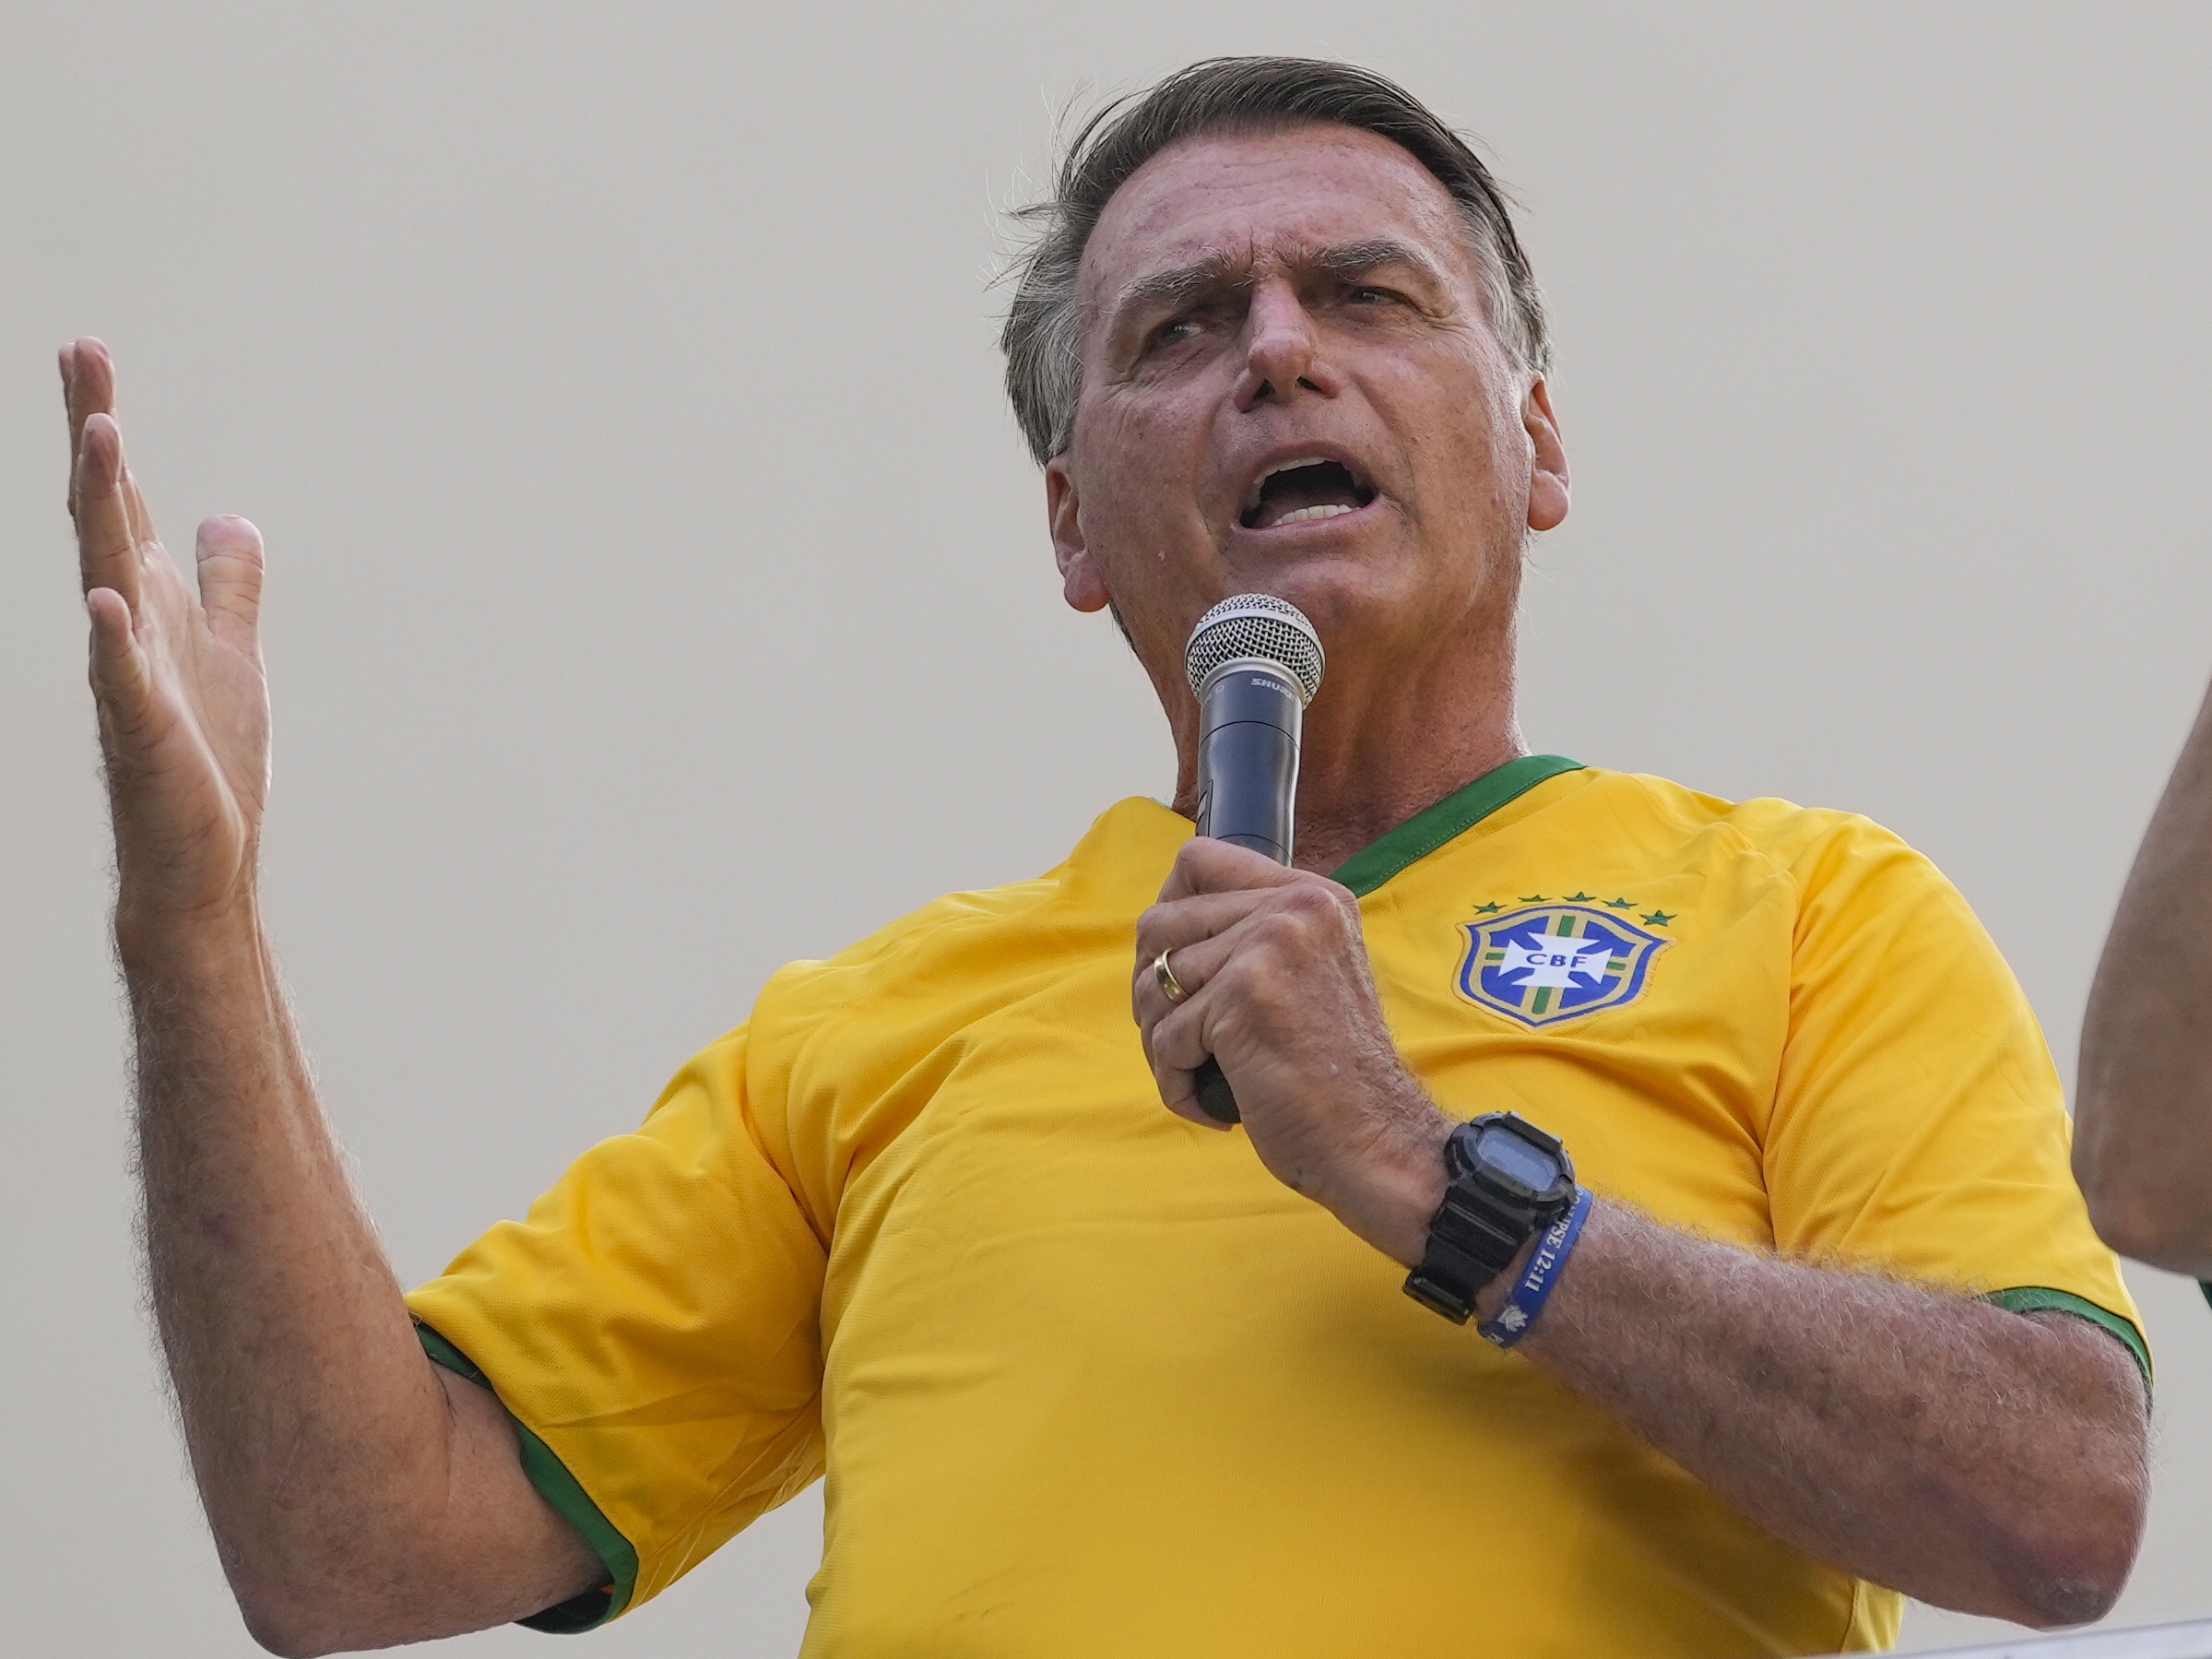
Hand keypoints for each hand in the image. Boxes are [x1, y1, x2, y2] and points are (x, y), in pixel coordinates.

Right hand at [63, 338, 270, 931]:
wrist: (198, 861)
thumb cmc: (207, 761)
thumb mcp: (230, 650)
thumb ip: (227, 585)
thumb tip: (227, 517)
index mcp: (152, 603)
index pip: (121, 499)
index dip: (104, 426)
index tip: (85, 350)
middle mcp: (131, 626)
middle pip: (105, 513)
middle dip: (95, 435)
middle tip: (82, 354)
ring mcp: (131, 676)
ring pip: (107, 574)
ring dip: (102, 506)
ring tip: (101, 435)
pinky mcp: (146, 735)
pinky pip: (122, 679)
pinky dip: (114, 639)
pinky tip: (106, 599)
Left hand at [1133, 836, 1450, 1263]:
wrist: (1377, 1139)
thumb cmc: (1333, 1078)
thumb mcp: (1307, 976)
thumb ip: (1253, 939)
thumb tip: (1157, 932)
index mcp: (1311, 896)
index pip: (1198, 861)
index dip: (1168, 913)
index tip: (1177, 968)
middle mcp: (1295, 906)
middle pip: (1159, 922)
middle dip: (1151, 989)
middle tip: (1182, 1039)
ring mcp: (1270, 944)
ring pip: (1153, 981)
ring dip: (1160, 1042)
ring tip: (1198, 1074)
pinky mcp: (1245, 994)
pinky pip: (1165, 1035)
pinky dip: (1174, 1082)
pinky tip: (1212, 1105)